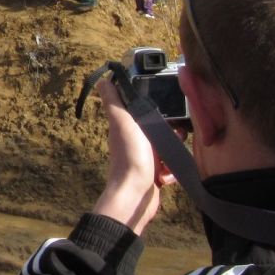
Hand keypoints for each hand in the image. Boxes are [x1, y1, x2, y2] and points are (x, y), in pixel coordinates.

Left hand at [90, 79, 176, 235]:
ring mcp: (145, 157)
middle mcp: (135, 140)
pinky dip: (170, 171)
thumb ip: (114, 101)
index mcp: (127, 126)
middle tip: (173, 136)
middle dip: (171, 132)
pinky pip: (170, 166)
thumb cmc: (130, 157)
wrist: (136, 195)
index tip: (168, 110)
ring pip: (168, 147)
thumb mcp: (122, 122)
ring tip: (166, 158)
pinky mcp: (154, 174)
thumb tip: (102, 79)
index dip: (158, 108)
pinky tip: (164, 175)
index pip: (146, 109)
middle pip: (161, 128)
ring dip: (171, 152)